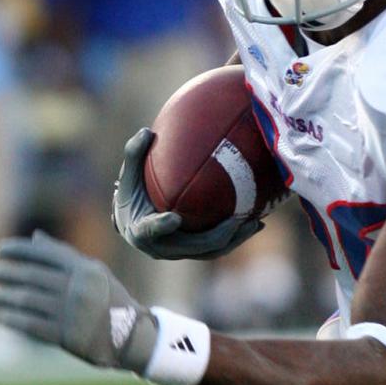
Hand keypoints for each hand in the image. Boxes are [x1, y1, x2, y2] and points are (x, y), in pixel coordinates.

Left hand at [0, 230, 157, 373]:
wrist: (132, 338)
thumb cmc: (109, 300)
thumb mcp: (95, 274)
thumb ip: (65, 256)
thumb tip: (34, 239)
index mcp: (85, 270)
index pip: (44, 253)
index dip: (19, 249)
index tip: (1, 250)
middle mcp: (78, 288)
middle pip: (30, 276)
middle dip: (5, 272)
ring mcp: (71, 313)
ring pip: (25, 299)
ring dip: (2, 296)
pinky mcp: (66, 336)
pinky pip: (30, 324)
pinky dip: (12, 318)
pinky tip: (1, 316)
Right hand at [112, 128, 262, 260]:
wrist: (134, 221)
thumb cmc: (132, 194)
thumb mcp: (129, 175)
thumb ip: (134, 154)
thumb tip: (146, 131)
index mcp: (140, 230)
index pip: (150, 230)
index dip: (161, 226)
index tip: (174, 218)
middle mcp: (161, 248)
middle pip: (193, 247)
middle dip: (217, 236)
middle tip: (236, 220)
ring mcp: (180, 253)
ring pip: (211, 252)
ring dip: (235, 240)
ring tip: (255, 223)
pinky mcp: (194, 252)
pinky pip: (218, 249)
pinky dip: (237, 238)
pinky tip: (256, 224)